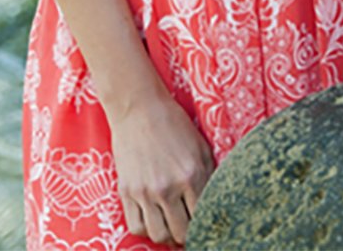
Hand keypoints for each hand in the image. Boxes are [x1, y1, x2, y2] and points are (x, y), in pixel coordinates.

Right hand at [109, 92, 215, 244]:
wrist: (138, 107)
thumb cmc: (173, 122)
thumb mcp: (201, 146)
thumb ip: (210, 176)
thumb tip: (215, 204)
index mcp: (192, 174)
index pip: (203, 218)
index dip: (206, 225)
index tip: (206, 226)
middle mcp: (168, 187)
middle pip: (181, 233)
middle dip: (187, 235)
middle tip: (189, 228)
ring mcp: (145, 191)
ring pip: (159, 235)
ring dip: (167, 235)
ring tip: (171, 225)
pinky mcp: (127, 190)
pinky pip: (136, 226)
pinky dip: (146, 229)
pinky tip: (153, 219)